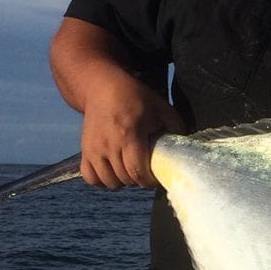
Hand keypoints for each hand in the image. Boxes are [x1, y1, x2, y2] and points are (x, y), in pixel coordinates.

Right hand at [50, 18, 183, 189]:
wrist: (102, 87)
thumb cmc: (135, 97)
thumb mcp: (161, 107)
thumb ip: (175, 126)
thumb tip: (185, 144)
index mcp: (130, 135)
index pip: (137, 171)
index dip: (149, 180)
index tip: (157, 176)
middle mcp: (109, 145)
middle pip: (124, 178)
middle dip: (139, 180)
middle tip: (147, 172)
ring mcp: (94, 149)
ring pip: (108, 181)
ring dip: (122, 181)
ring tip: (130, 172)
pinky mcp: (85, 150)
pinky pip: (90, 177)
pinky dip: (101, 180)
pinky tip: (113, 172)